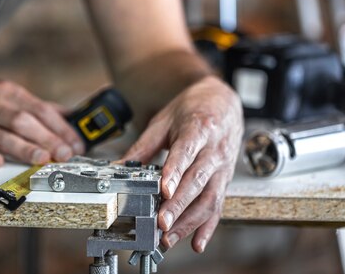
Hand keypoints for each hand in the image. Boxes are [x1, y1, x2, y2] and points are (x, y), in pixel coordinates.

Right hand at [0, 76, 84, 166]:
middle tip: (65, 154)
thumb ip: (33, 104)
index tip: (75, 142)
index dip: (60, 127)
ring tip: (43, 159)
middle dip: (47, 139)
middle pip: (23, 122)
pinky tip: (0, 162)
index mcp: (4, 92)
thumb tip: (66, 114)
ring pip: (2, 136)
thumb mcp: (1, 92)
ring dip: (24, 148)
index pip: (39, 109)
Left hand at [122, 76, 242, 252]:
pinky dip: (208, 226)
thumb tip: (118, 167)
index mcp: (198, 129)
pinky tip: (196, 242)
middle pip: (197, 180)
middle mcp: (214, 150)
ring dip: (190, 221)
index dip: (175, 172)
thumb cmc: (192, 110)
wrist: (223, 102)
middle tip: (162, 223)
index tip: (163, 191)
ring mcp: (222, 167)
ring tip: (170, 236)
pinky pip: (219, 206)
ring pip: (209, 198)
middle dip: (179, 205)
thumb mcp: (164, 120)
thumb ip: (143, 146)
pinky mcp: (225, 180)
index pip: (186, 153)